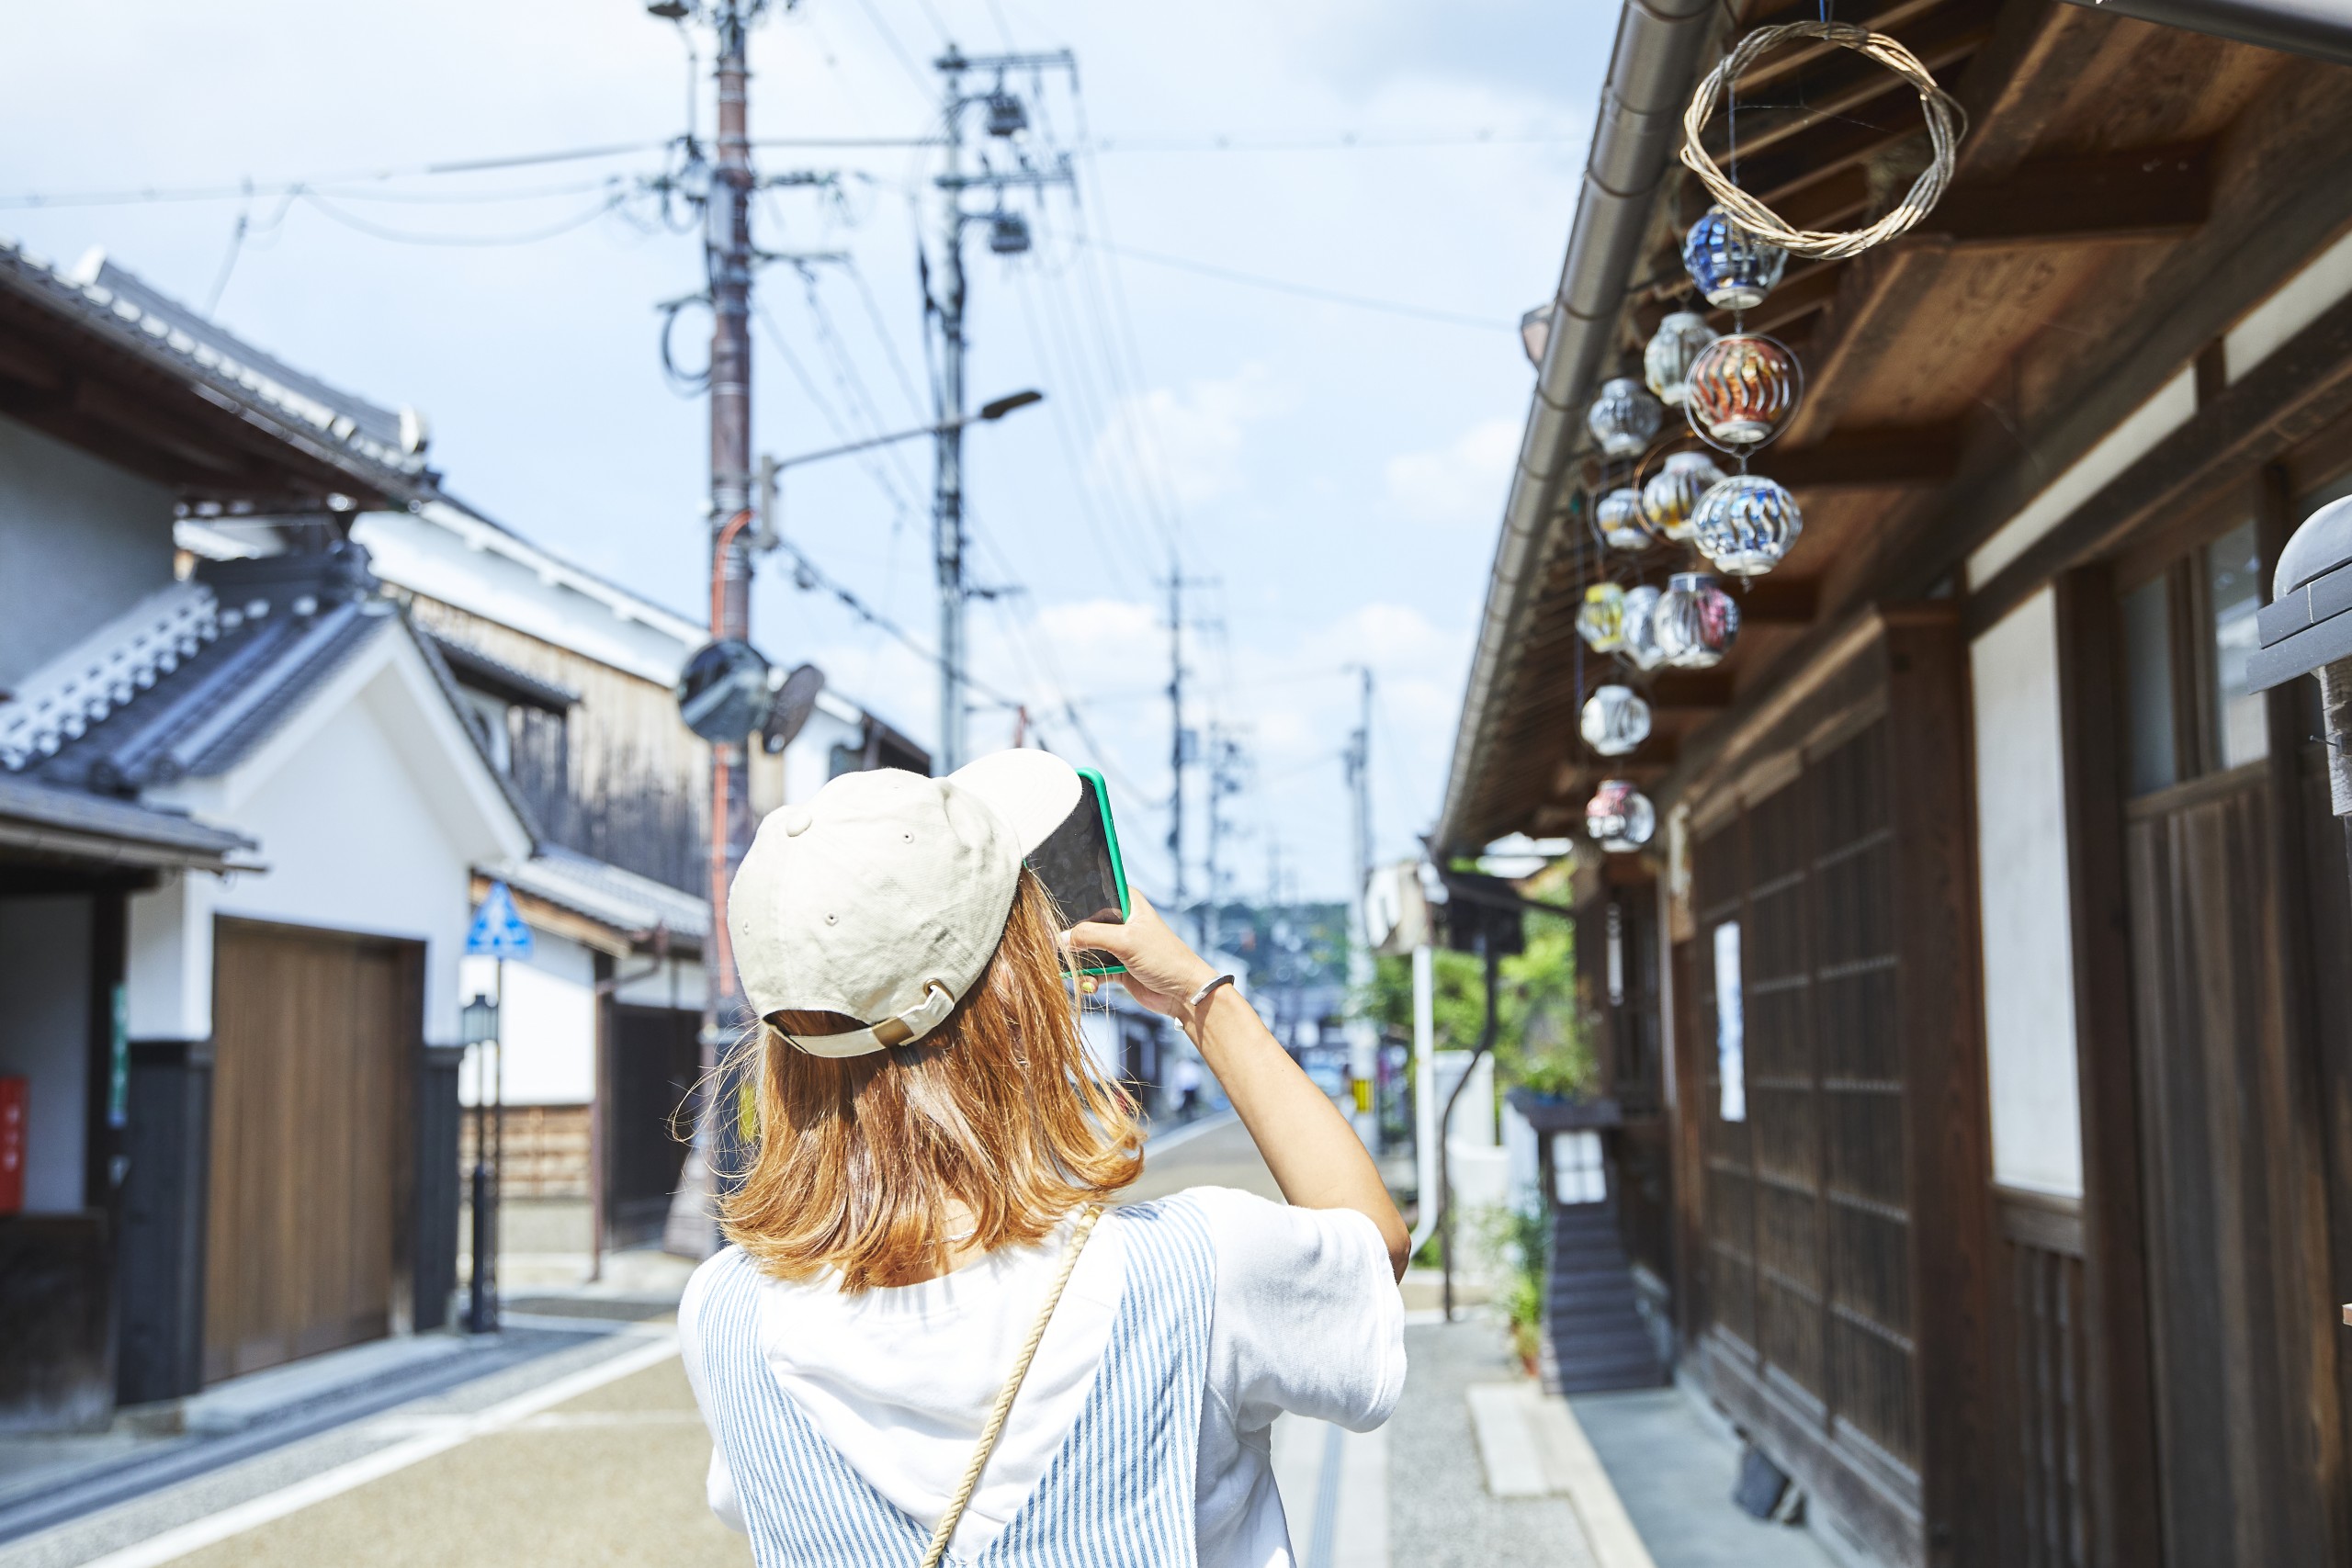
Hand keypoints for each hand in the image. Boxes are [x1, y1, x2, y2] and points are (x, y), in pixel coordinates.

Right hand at [1062, 887, 1217, 1021]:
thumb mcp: (1125, 941)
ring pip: (1087, 950)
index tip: (1056, 916)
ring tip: (1076, 975)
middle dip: (1073, 940)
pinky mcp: (1117, 967)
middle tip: (1060, 952)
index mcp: (1127, 903)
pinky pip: (1093, 970)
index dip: (1075, 904)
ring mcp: (1119, 945)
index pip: (1093, 895)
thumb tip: (1061, 938)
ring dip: (1080, 963)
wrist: (1183, 993)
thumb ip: (1091, 936)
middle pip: (1086, 925)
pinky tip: (1090, 986)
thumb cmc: (1163, 958)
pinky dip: (1089, 978)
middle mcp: (1122, 921)